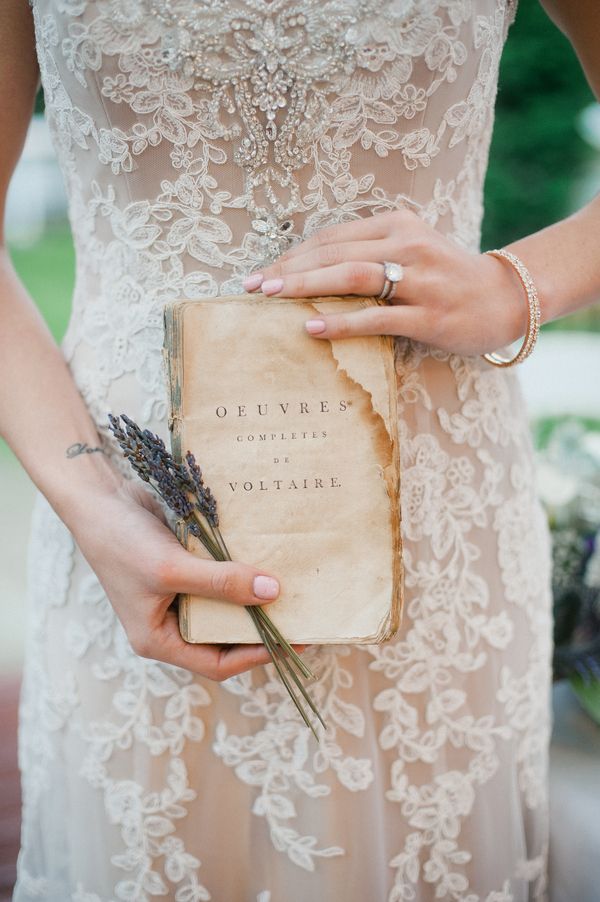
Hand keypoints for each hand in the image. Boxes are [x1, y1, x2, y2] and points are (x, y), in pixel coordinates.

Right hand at [70, 478, 302, 680]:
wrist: (98, 498)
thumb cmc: (122, 541)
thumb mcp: (172, 568)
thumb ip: (221, 583)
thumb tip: (273, 593)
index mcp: (158, 640)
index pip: (218, 662)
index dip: (258, 655)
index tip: (295, 642)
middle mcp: (169, 623)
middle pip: (225, 636)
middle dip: (261, 628)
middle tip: (303, 615)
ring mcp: (178, 595)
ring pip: (226, 606)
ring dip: (255, 598)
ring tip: (294, 590)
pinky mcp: (186, 568)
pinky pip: (221, 578)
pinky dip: (242, 573)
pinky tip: (269, 563)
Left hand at [244, 209, 527, 356]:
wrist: (506, 298)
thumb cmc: (447, 277)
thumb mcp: (410, 251)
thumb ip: (368, 253)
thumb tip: (310, 270)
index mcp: (397, 224)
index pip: (332, 237)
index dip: (293, 254)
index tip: (261, 272)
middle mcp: (407, 244)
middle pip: (334, 252)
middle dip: (287, 269)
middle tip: (251, 285)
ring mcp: (419, 280)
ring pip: (351, 276)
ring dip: (305, 285)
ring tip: (269, 297)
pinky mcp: (428, 314)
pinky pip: (377, 316)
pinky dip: (341, 321)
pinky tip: (311, 326)